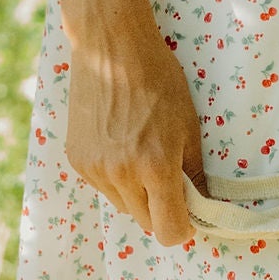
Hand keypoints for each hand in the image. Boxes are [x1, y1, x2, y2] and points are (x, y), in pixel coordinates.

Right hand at [64, 0, 206, 246]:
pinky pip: (102, 187)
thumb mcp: (188, 125)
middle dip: (160, 208)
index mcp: (155, 166)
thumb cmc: (159, 80)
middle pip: (145, 222)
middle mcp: (121, 174)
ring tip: (139, 152)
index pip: (168, 232)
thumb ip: (194, 173)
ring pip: (123, 205)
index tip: (187, 212)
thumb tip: (201, 205)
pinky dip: (114, 177)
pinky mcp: (76, 160)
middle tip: (166, 175)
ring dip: (135, 193)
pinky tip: (118, 143)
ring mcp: (95, 169)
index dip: (182, 228)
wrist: (110, 47)